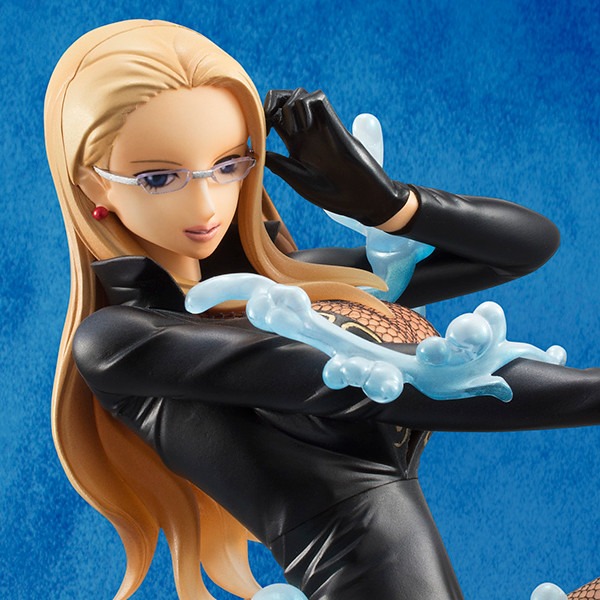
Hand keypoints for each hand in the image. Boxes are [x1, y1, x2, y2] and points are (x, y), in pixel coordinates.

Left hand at [264, 88, 410, 226]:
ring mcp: (320, 126)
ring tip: (296, 131)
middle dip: (271, 104)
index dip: (263, 119)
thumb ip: (277, 163)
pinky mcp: (334, 123)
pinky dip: (305, 106)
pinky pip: (317, 97)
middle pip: (285, 101)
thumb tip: (254, 150)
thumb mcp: (297, 179)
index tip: (261, 134)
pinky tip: (306, 126)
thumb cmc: (330, 193)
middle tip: (270, 123)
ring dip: (289, 108)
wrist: (359, 196)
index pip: (275, 119)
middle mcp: (307, 132)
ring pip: (299, 95)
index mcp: (296, 145)